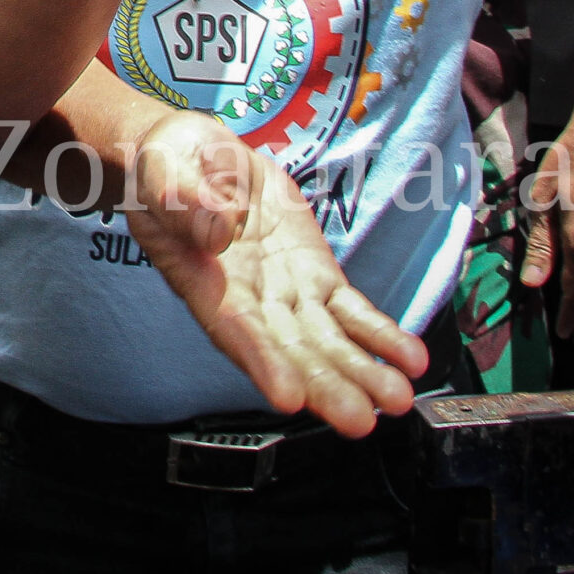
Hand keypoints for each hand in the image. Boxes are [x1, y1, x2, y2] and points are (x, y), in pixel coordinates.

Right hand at [121, 111, 427, 436]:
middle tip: (358, 417)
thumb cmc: (167, 167)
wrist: (196, 156)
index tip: (288, 396)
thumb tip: (219, 230)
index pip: (232, 327)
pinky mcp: (314, 274)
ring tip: (396, 397)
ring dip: (361, 371)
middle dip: (324, 385)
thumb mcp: (163, 171)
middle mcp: (247, 298)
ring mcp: (285, 290)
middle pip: (288, 349)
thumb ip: (185, 201)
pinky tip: (410, 358)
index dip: (261, 361)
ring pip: (326, 339)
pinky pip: (350, 311)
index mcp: (202, 278)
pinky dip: (380, 334)